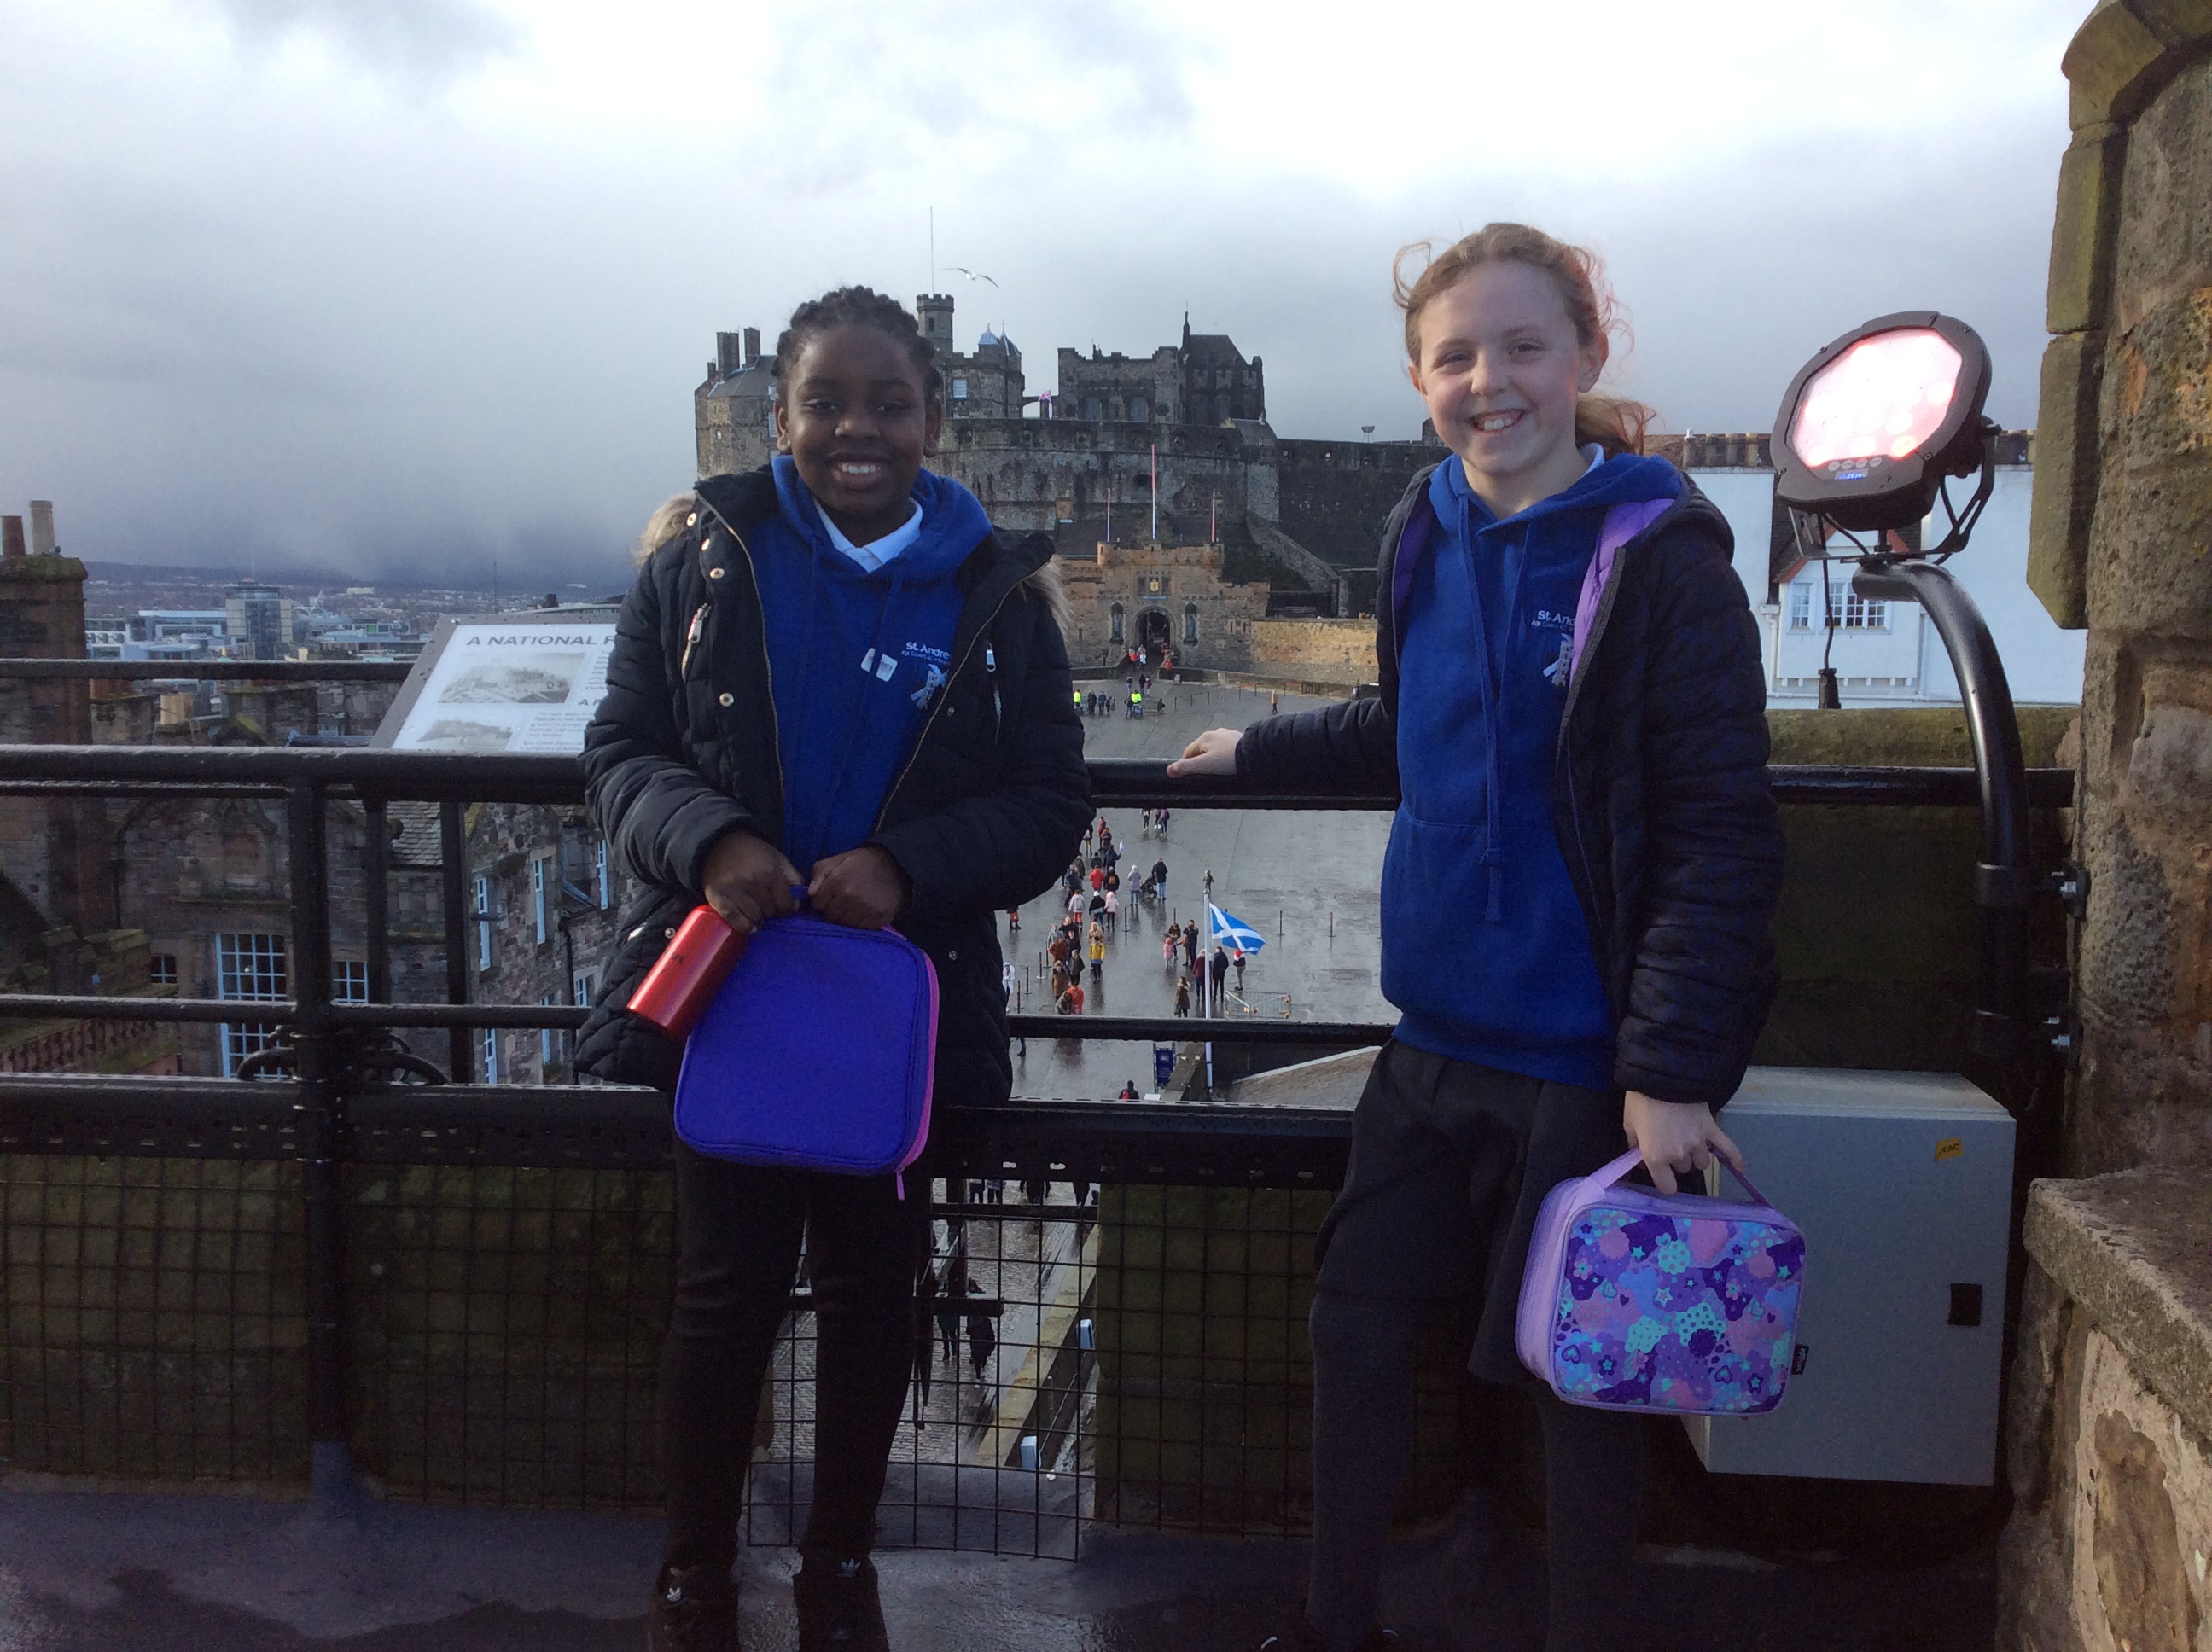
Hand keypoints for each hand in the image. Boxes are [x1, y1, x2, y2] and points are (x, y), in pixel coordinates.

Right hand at [700, 830, 800, 934]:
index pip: (785, 904)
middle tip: (767, 906)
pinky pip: (732, 918)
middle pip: (770, 912)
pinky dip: (742, 926)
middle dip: (772, 912)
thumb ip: (793, 879)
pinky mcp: (716, 895)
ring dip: (758, 920)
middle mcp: (751, 881)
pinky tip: (748, 926)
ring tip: (757, 914)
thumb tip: (797, 904)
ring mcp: (732, 889)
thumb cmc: (754, 853)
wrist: (721, 843)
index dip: (787, 908)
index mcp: (769, 872)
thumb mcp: (779, 859)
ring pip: (753, 918)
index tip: (783, 907)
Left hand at [808, 845, 910, 928]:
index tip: (830, 896)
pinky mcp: (876, 920)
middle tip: (842, 901)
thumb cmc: (864, 862)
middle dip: (832, 910)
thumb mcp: (839, 859)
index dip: (822, 900)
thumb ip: (819, 873)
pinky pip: (859, 928)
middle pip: (829, 916)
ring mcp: (863, 911)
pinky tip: (863, 912)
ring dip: (845, 918)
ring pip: (843, 924)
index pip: (817, 904)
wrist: (897, 867)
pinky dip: (859, 922)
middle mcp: (849, 898)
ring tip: (853, 907)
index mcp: (837, 882)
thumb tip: (809, 893)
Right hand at [1166, 727, 1240, 776]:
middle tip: (1210, 774)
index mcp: (1204, 738)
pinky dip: (1227, 756)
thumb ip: (1185, 768)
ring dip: (1215, 758)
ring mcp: (1228, 734)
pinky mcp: (1239, 739)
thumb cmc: (1228, 761)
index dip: (1187, 766)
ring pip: (1215, 748)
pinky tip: (1232, 764)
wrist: (1255, 754)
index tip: (1194, 776)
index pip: (1187, 753)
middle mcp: (1215, 733)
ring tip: (1222, 770)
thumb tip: (1169, 770)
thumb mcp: (1204, 766)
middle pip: (1201, 750)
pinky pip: (1227, 748)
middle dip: (1202, 762)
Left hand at [1622, 1090, 1743, 1194]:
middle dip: (1677, 1159)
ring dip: (1696, 1155)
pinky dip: (1735, 1157)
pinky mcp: (1712, 1129)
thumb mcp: (1629, 1124)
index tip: (1662, 1174)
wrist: (1662, 1077)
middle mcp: (1680, 1155)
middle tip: (1670, 1143)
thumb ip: (1634, 1146)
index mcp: (1656, 1157)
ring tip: (1690, 1142)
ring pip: (1703, 1162)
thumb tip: (1640, 1161)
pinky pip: (1728, 1147)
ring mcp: (1698, 1143)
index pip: (1667, 1187)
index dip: (1664, 1182)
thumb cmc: (1641, 1101)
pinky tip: (1740, 1167)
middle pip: (1684, 1169)